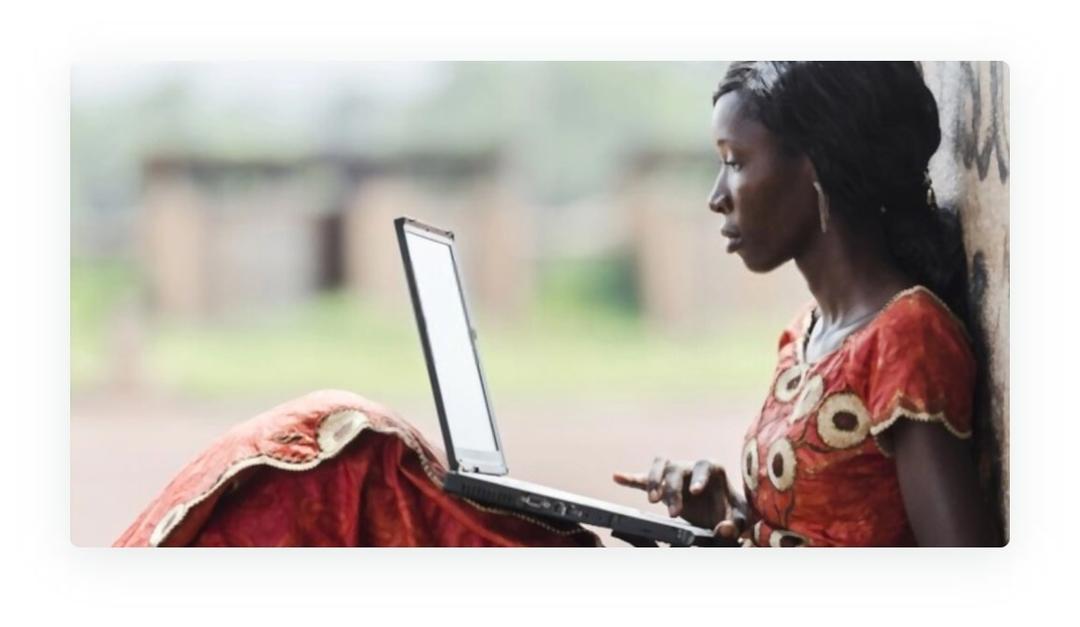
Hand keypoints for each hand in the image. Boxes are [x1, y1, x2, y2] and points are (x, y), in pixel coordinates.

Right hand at [613, 457, 746, 540]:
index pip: (704, 466)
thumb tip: (722, 528)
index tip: (695, 491)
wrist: (720, 516)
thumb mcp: (739, 521)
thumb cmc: (732, 514)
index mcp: (713, 470)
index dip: (699, 476)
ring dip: (654, 480)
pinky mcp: (661, 487)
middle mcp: (691, 468)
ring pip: (660, 466)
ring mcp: (674, 475)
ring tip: (653, 501)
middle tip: (674, 514)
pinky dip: (631, 478)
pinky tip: (617, 477)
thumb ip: (734, 525)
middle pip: (678, 468)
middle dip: (674, 489)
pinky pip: (643, 479)